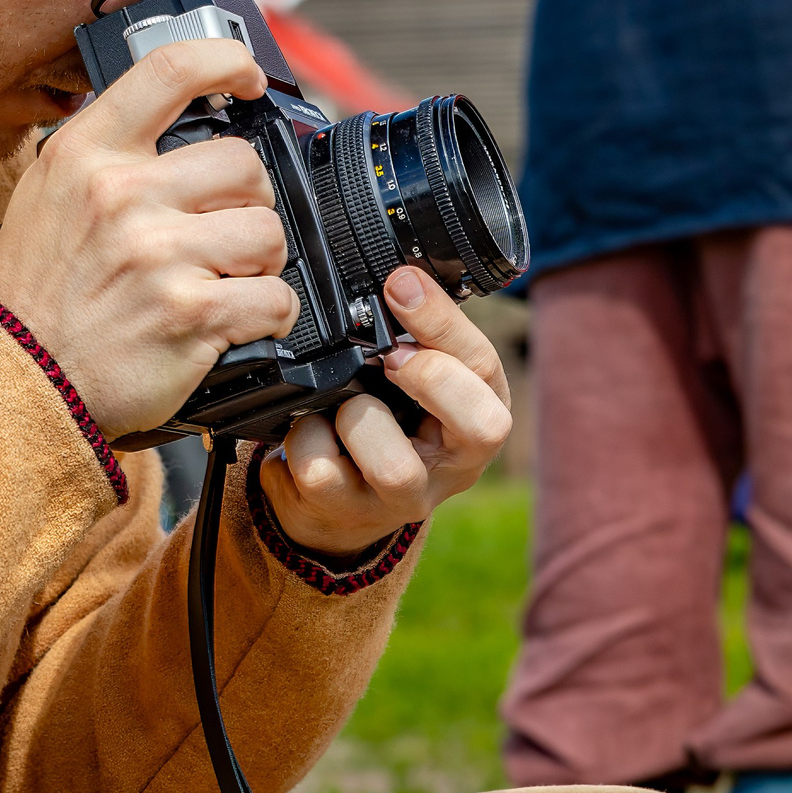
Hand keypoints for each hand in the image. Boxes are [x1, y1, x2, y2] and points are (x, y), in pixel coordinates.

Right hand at [0, 39, 299, 441]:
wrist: (16, 379)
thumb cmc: (35, 293)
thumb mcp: (48, 193)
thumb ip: (107, 152)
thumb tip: (179, 116)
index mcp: (87, 153)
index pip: (172, 69)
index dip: (227, 61)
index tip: (246, 76)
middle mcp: (122, 194)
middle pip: (244, 163)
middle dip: (248, 202)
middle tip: (222, 230)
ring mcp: (158, 255)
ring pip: (269, 232)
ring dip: (260, 261)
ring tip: (225, 278)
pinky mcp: (190, 314)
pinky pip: (274, 299)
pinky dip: (268, 315)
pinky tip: (237, 320)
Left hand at [259, 267, 512, 556]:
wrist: (335, 500)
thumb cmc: (384, 422)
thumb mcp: (414, 379)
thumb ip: (420, 337)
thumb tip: (404, 280)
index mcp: (477, 417)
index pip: (487, 371)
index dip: (444, 325)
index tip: (401, 287)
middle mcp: (452, 467)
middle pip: (483, 428)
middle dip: (431, 376)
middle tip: (389, 356)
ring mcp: (401, 498)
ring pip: (393, 463)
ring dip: (357, 416)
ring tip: (342, 403)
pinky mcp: (346, 512)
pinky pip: (320, 469)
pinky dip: (304, 436)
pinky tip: (310, 428)